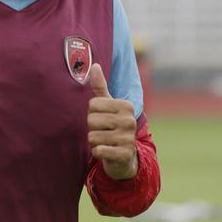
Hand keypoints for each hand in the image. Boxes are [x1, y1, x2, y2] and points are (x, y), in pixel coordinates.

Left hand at [87, 63, 138, 179]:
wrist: (124, 156)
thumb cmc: (113, 126)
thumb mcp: (108, 106)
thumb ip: (100, 87)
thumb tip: (94, 65)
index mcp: (126, 105)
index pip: (93, 104)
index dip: (93, 113)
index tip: (103, 118)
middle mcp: (129, 120)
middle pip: (91, 120)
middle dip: (92, 128)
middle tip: (104, 132)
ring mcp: (128, 138)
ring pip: (92, 136)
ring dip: (94, 141)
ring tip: (105, 141)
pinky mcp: (123, 154)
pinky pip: (98, 151)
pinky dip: (98, 152)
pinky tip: (106, 151)